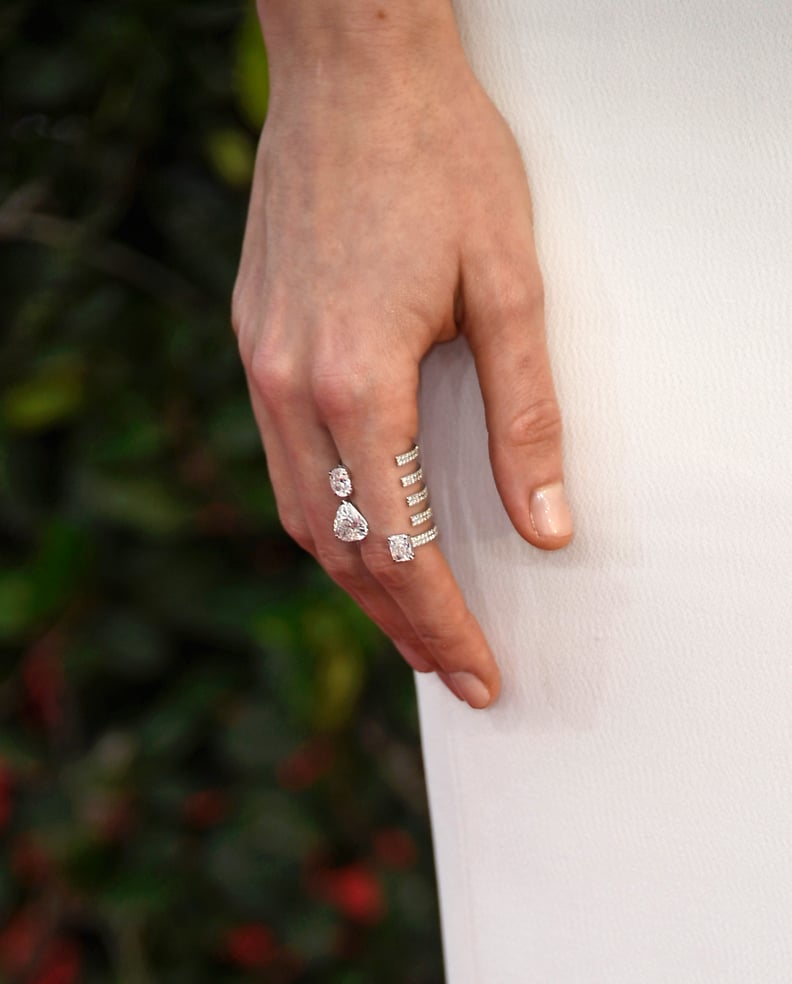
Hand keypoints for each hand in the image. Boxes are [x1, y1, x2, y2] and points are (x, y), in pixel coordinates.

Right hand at [232, 7, 572, 708]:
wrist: (354, 68)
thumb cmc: (438, 159)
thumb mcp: (510, 287)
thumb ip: (526, 417)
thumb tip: (544, 524)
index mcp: (357, 380)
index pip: (398, 546)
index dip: (441, 623)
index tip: (477, 671)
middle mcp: (291, 384)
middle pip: (338, 547)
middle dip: (399, 621)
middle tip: (449, 668)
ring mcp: (262, 362)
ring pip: (300, 511)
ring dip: (355, 576)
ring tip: (409, 618)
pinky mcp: (257, 339)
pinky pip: (284, 458)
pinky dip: (327, 514)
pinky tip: (361, 524)